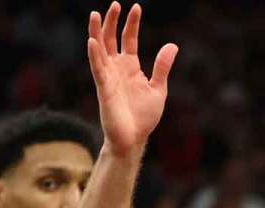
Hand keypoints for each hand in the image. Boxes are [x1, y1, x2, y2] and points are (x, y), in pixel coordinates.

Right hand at [86, 2, 177, 155]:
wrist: (134, 138)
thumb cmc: (144, 116)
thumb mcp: (158, 88)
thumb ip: (162, 67)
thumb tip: (172, 45)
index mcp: (130, 67)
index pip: (129, 39)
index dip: (132, 24)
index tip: (136, 7)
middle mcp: (117, 68)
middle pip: (111, 39)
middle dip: (113, 21)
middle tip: (115, 4)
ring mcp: (109, 77)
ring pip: (100, 50)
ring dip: (97, 32)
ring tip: (96, 14)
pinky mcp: (104, 88)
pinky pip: (97, 68)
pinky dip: (94, 55)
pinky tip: (92, 41)